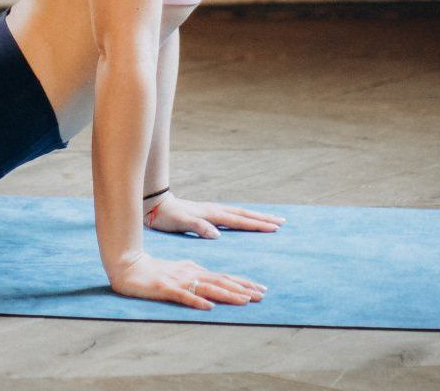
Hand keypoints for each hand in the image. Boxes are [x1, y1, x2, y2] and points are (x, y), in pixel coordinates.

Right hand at [108, 250, 266, 308]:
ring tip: (244, 300)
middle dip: (242, 289)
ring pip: (207, 288)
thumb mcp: (179, 272)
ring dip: (227, 294)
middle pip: (220, 281)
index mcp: (194, 270)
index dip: (242, 283)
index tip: (260, 290)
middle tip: (262, 295)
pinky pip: (184, 296)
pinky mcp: (166, 288)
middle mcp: (190, 274)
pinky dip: (197, 301)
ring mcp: (178, 281)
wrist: (128, 266)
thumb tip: (213, 288)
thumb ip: (196, 277)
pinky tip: (208, 307)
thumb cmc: (154, 271)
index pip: (223, 277)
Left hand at [144, 193, 286, 237]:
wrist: (157, 205)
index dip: (256, 225)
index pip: (239, 220)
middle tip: (282, 222)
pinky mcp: (208, 213)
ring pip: (239, 213)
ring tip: (271, 220)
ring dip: (255, 217)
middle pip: (244, 214)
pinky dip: (243, 217)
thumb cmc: (168, 216)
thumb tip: (218, 234)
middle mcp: (215, 211)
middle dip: (263, 219)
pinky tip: (246, 221)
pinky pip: (231, 215)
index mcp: (212, 214)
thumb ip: (199, 227)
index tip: (274, 227)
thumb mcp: (182, 222)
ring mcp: (212, 211)